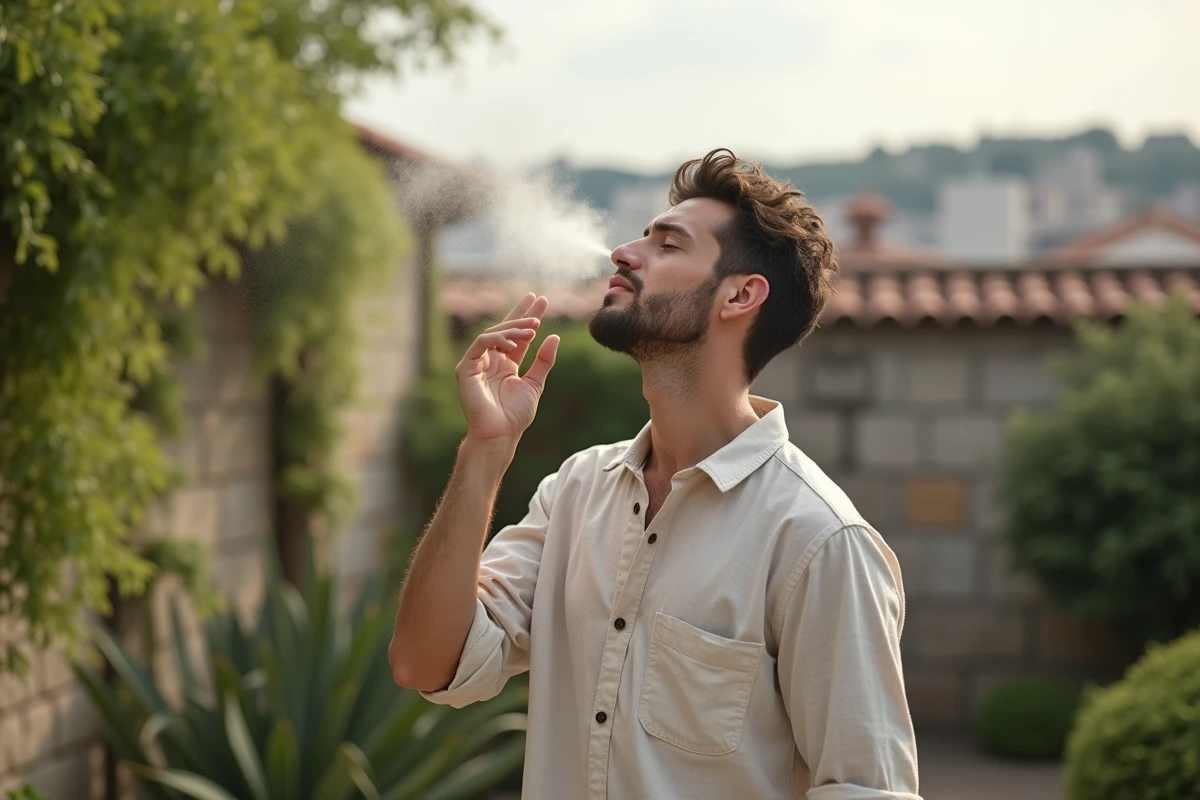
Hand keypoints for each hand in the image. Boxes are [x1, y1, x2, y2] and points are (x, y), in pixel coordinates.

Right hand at [455, 293, 559, 452]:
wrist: (500, 434)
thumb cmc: (515, 415)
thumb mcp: (535, 384)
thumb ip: (543, 361)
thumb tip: (555, 337)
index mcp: (505, 364)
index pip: (517, 336)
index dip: (527, 317)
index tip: (541, 301)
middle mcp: (490, 361)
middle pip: (504, 330)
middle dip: (521, 313)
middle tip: (537, 300)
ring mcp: (476, 363)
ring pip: (492, 334)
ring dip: (513, 328)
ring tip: (533, 327)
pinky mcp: (465, 368)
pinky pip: (480, 344)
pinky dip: (496, 339)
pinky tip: (514, 341)